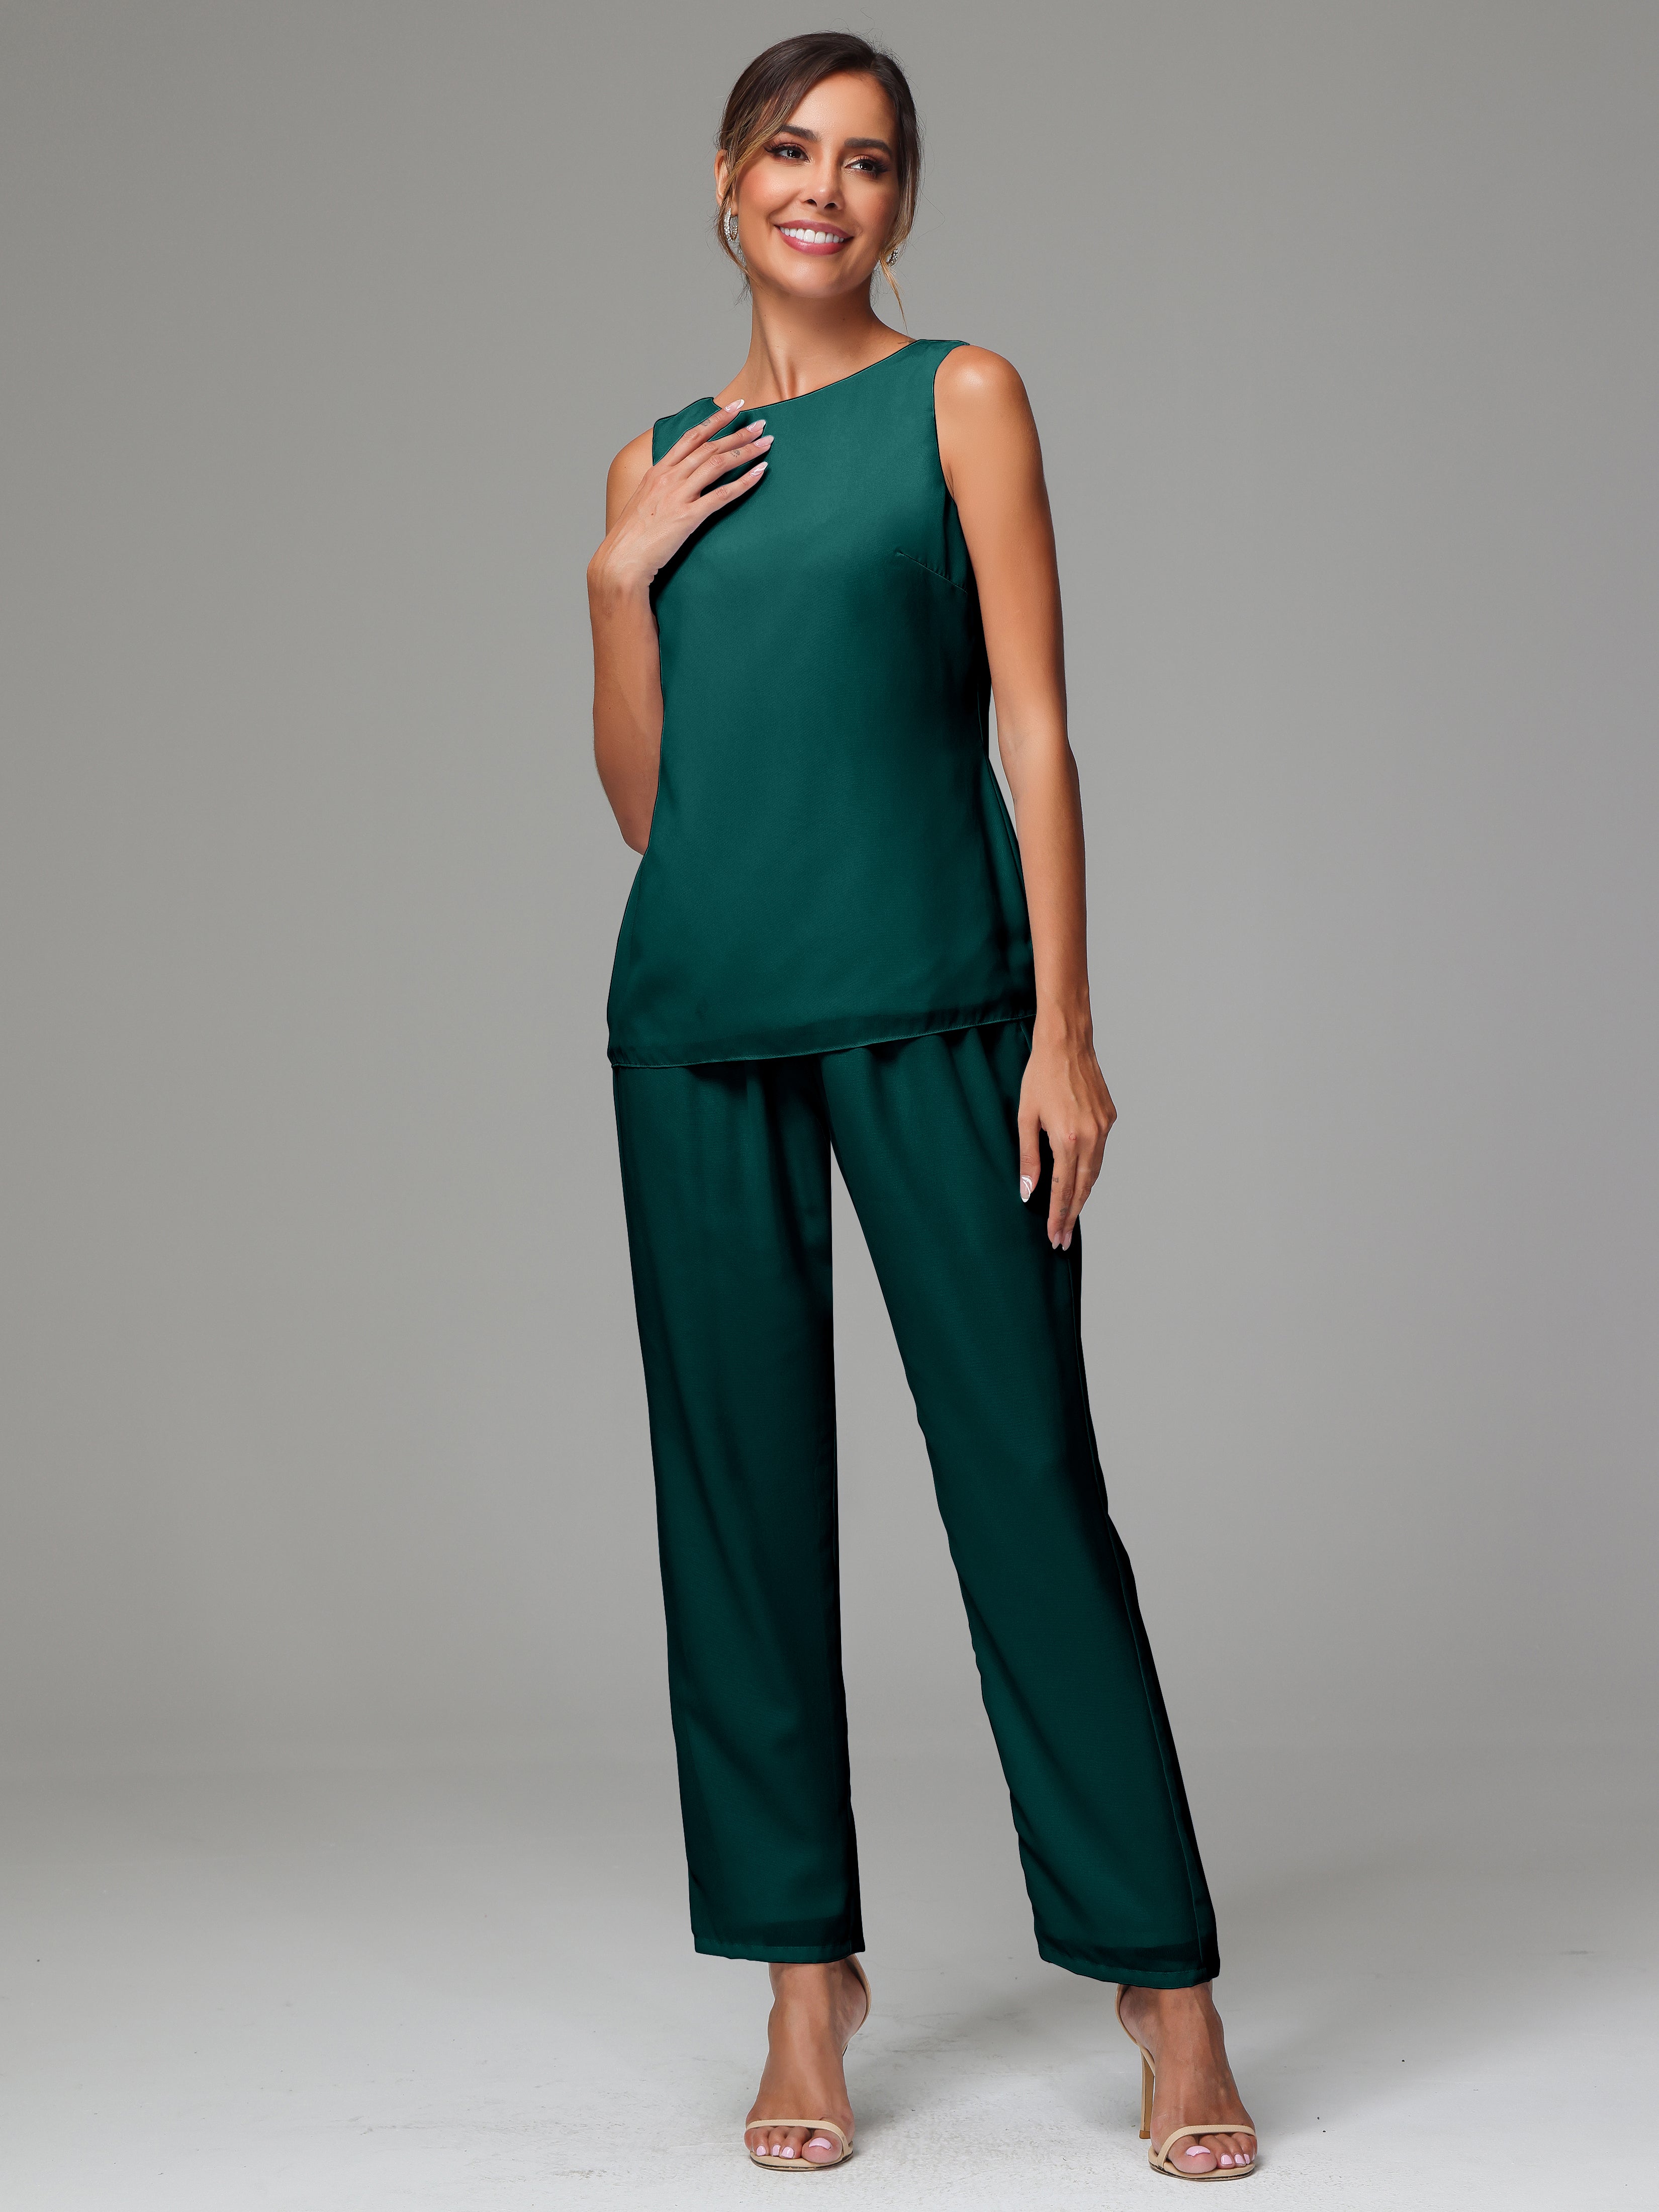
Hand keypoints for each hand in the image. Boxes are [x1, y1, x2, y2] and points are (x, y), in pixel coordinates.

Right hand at [590, 403, 769, 595]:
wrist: (621, 560)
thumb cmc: (632, 536)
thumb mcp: (644, 501)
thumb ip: (661, 487)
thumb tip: (676, 481)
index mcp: (657, 471)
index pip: (691, 436)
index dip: (715, 419)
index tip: (735, 406)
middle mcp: (668, 477)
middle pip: (709, 446)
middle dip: (738, 432)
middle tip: (760, 423)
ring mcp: (678, 495)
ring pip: (717, 464)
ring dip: (745, 451)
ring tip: (766, 443)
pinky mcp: (688, 517)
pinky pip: (722, 495)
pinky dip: (744, 482)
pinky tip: (760, 472)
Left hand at [1017, 1017, 1116, 1249]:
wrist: (1067, 1042)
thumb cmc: (1040, 1076)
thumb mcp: (1025, 1118)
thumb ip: (1028, 1158)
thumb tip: (1027, 1192)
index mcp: (1067, 1139)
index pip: (1063, 1189)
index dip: (1058, 1216)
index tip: (1055, 1237)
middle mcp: (1091, 1136)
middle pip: (1083, 1187)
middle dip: (1072, 1215)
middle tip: (1064, 1239)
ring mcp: (1104, 1127)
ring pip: (1095, 1172)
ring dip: (1083, 1195)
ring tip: (1070, 1215)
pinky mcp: (1109, 1117)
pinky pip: (1100, 1152)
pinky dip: (1090, 1169)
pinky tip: (1080, 1179)